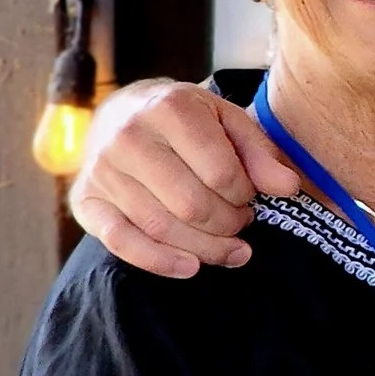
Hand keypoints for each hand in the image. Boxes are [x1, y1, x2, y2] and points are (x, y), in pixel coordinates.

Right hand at [66, 79, 302, 277]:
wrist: (123, 113)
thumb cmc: (188, 121)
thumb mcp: (229, 122)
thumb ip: (261, 154)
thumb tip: (288, 188)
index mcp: (170, 108)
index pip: (220, 172)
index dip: (244, 195)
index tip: (250, 197)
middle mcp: (129, 137)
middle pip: (191, 205)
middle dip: (227, 224)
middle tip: (242, 224)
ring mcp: (102, 170)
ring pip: (161, 228)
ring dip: (205, 248)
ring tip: (232, 248)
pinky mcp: (85, 199)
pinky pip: (122, 242)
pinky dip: (159, 262)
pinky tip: (191, 267)